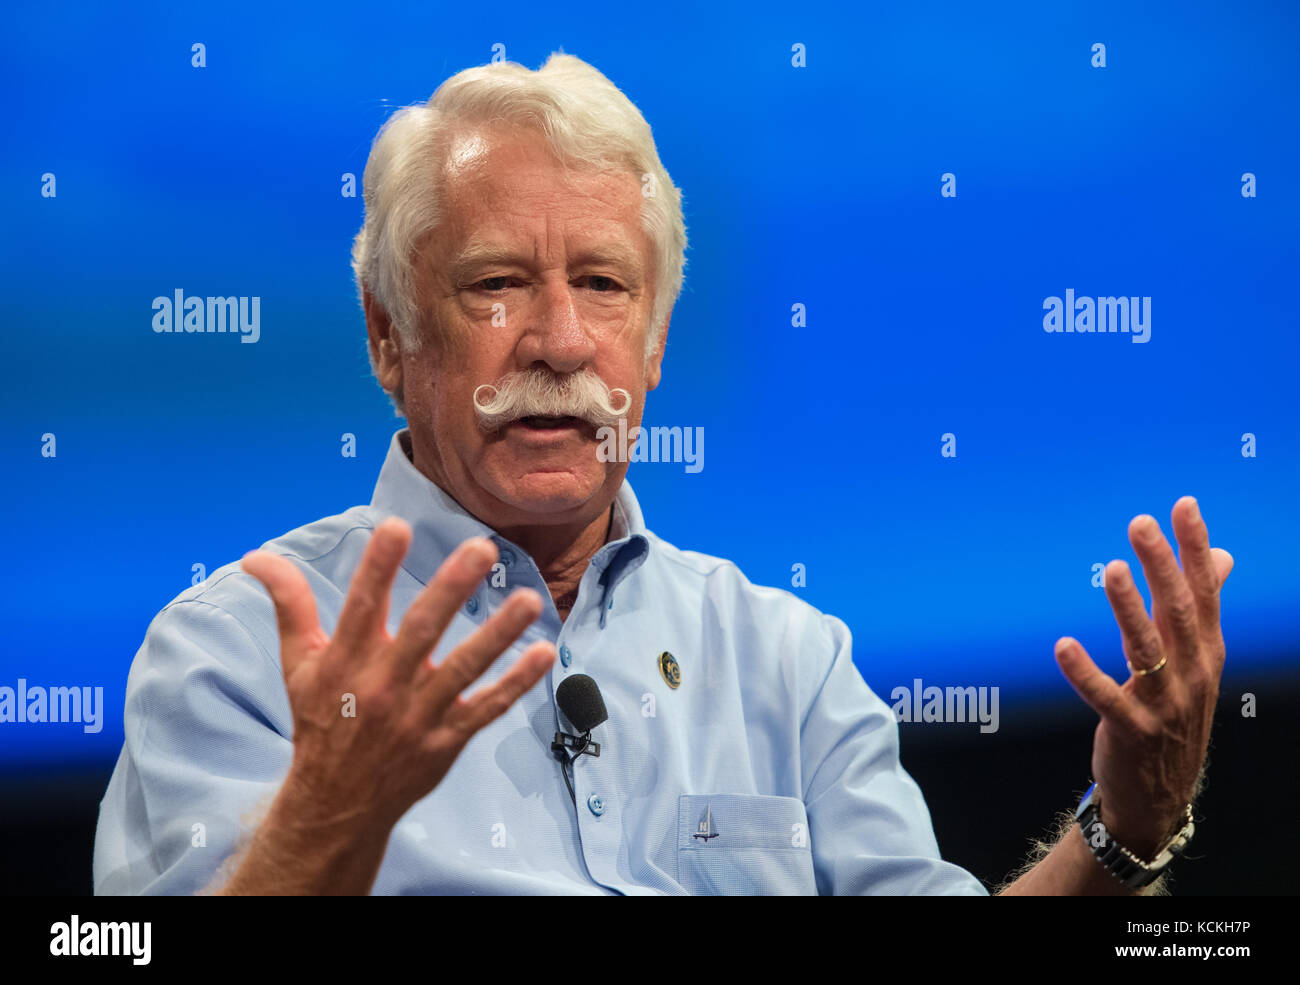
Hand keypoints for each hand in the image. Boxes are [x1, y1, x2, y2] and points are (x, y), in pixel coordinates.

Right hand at [241, 518, 555, 832]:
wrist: (335, 803)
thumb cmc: (319, 720)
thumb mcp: (298, 663)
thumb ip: (289, 605)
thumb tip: (257, 557)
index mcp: (345, 661)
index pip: (362, 606)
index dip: (378, 567)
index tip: (397, 526)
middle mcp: (384, 684)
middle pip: (421, 631)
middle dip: (451, 588)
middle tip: (481, 548)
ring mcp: (419, 714)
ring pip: (464, 668)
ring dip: (498, 633)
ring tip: (529, 600)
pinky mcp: (447, 739)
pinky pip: (486, 707)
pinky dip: (516, 683)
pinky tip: (544, 652)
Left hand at [1055, 496, 1232, 859]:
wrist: (1160, 795)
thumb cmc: (1174, 716)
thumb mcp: (1197, 663)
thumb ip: (1201, 608)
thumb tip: (1222, 556)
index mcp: (1207, 653)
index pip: (1206, 591)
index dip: (1195, 548)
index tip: (1183, 505)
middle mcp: (1192, 675)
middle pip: (1179, 612)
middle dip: (1162, 565)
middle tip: (1140, 523)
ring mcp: (1164, 705)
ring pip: (1147, 650)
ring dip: (1130, 609)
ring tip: (1113, 569)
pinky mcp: (1130, 730)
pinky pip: (1107, 697)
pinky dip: (1085, 672)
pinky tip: (1063, 646)